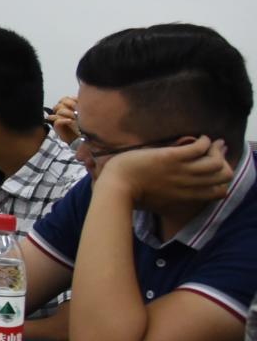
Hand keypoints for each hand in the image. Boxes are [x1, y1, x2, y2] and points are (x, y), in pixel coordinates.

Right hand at [49, 95, 80, 147]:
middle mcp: (62, 112)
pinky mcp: (57, 127)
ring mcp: (59, 119)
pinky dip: (63, 120)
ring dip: (67, 112)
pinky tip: (70, 121)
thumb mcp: (85, 117)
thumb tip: (81, 101)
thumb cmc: (84, 128)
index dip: (72, 99)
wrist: (81, 140)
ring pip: (58, 110)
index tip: (79, 103)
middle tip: (76, 109)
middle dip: (69, 104)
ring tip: (74, 117)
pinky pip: (57, 120)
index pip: (65, 99)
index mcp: (68, 108)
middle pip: (61, 102)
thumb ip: (81, 108)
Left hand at [100, 136, 232, 205]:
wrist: (116, 188)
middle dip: (222, 162)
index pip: (220, 193)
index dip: (222, 181)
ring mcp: (181, 172)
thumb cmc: (132, 195)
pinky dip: (203, 141)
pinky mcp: (170, 158)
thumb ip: (173, 198)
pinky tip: (199, 138)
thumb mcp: (159, 202)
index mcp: (186, 197)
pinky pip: (198, 148)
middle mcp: (189, 185)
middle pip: (224, 175)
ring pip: (215, 162)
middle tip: (213, 153)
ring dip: (215, 150)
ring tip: (207, 144)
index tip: (214, 170)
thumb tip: (176, 195)